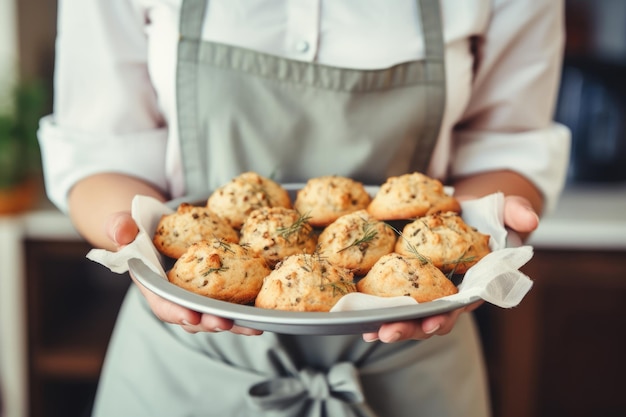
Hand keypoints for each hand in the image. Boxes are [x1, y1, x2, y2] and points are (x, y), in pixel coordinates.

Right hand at [105, 211, 262, 335]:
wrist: (153, 227)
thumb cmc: (137, 228)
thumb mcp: (124, 224)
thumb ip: (119, 227)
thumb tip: (123, 231)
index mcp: (151, 285)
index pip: (161, 303)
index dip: (175, 311)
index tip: (190, 316)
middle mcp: (173, 296)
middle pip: (191, 315)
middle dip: (208, 322)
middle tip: (224, 324)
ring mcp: (193, 295)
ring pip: (212, 315)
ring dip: (231, 323)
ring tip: (251, 327)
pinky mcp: (210, 291)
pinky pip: (226, 303)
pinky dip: (242, 312)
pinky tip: (260, 318)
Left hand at [361, 194, 539, 342]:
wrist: (467, 209)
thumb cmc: (488, 214)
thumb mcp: (504, 209)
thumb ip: (516, 213)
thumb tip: (529, 219)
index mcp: (474, 282)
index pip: (460, 305)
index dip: (446, 316)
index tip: (434, 324)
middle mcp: (450, 292)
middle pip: (430, 316)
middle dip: (410, 328)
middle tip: (388, 333)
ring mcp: (429, 289)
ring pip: (410, 314)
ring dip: (390, 324)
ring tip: (371, 331)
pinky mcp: (409, 280)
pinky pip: (393, 300)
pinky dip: (378, 311)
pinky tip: (360, 320)